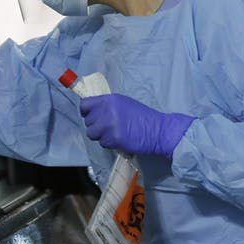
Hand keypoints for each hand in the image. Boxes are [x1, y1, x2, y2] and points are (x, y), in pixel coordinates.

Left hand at [79, 93, 194, 157]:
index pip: (85, 104)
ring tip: (113, 134)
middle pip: (88, 121)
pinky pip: (102, 143)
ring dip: (100, 136)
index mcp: (110, 99)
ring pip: (92, 133)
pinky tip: (120, 139)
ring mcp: (109, 125)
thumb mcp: (124, 103)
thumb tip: (93, 112)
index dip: (86, 112)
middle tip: (108, 128)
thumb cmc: (143, 117)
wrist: (158, 130)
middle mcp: (107, 110)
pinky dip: (109, 143)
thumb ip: (107, 106)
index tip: (90, 116)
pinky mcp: (113, 138)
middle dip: (96, 126)